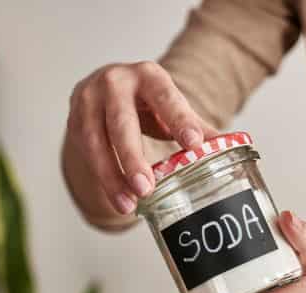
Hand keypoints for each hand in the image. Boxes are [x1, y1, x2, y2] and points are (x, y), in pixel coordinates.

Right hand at [67, 61, 215, 215]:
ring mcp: (88, 101)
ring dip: (112, 177)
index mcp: (148, 75)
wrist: (107, 88)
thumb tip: (231, 148)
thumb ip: (196, 127)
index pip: (165, 97)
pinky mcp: (75, 122)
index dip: (179, 120)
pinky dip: (103, 179)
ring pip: (97, 143)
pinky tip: (117, 198)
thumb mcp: (171, 108)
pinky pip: (87, 154)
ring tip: (129, 204)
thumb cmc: (146, 101)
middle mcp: (114, 83)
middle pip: (121, 122)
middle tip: (146, 187)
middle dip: (132, 157)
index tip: (193, 144)